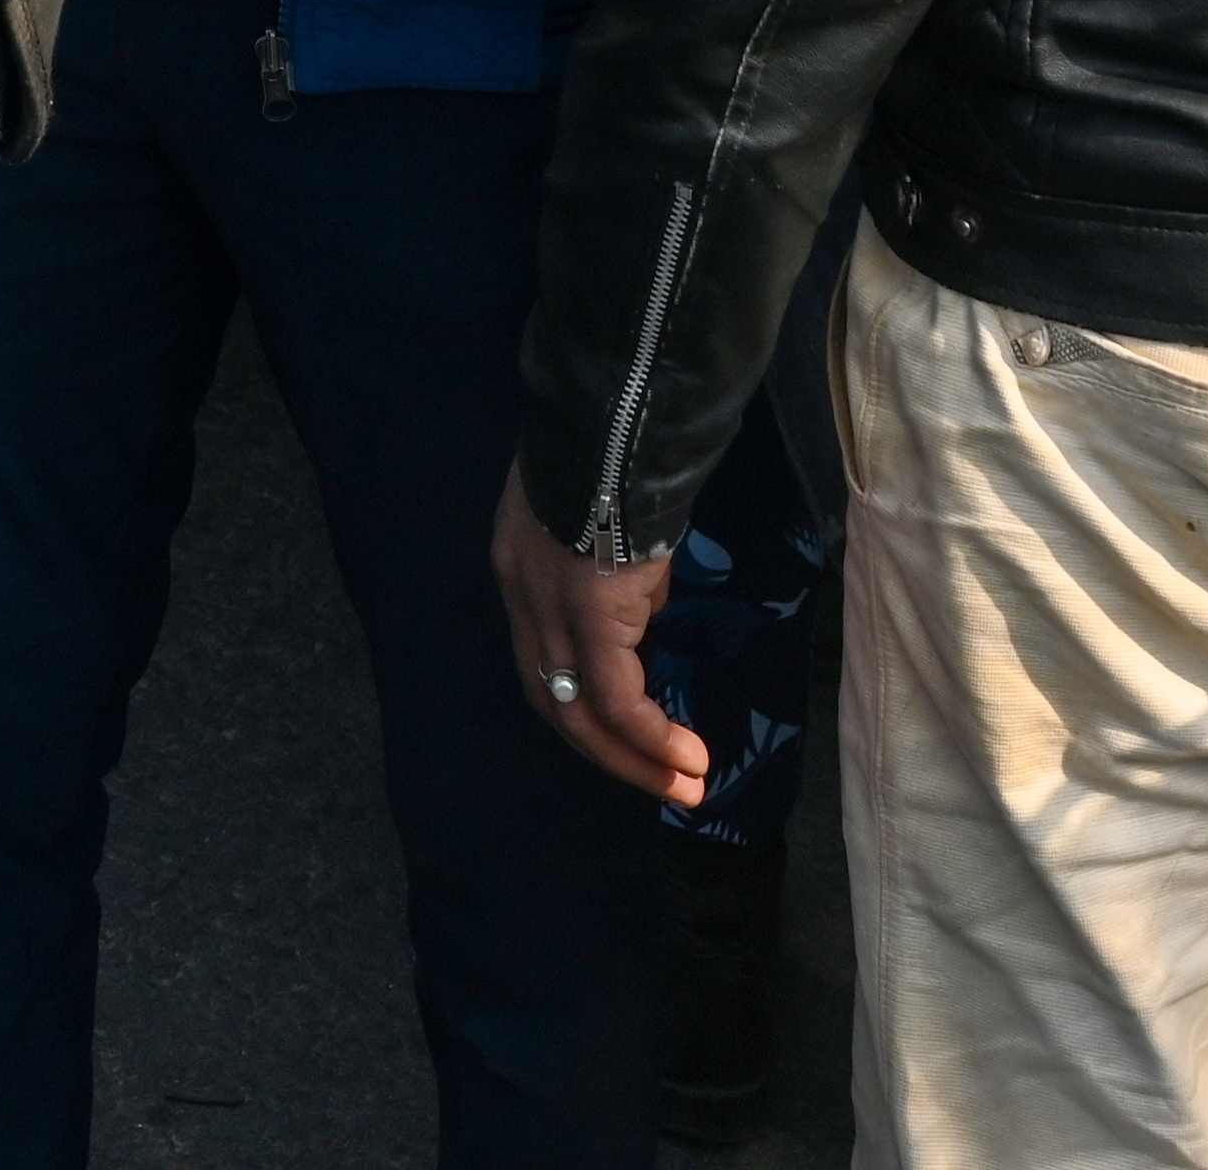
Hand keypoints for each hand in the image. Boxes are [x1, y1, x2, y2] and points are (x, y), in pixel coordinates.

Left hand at [491, 470, 704, 809]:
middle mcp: (523, 599)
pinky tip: (687, 758)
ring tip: (685, 786)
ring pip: (579, 713)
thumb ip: (619, 572)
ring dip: (633, 760)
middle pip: (553, 700)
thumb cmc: (622, 457)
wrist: (621, 422)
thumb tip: (645, 606)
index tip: (629, 736)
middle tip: (665, 783)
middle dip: (609, 751)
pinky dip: (651, 737)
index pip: (543, 658)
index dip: (582, 703)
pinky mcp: (587, 619)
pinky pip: (617, 699)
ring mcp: (549, 611)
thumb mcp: (610, 519)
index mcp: (521, 569)